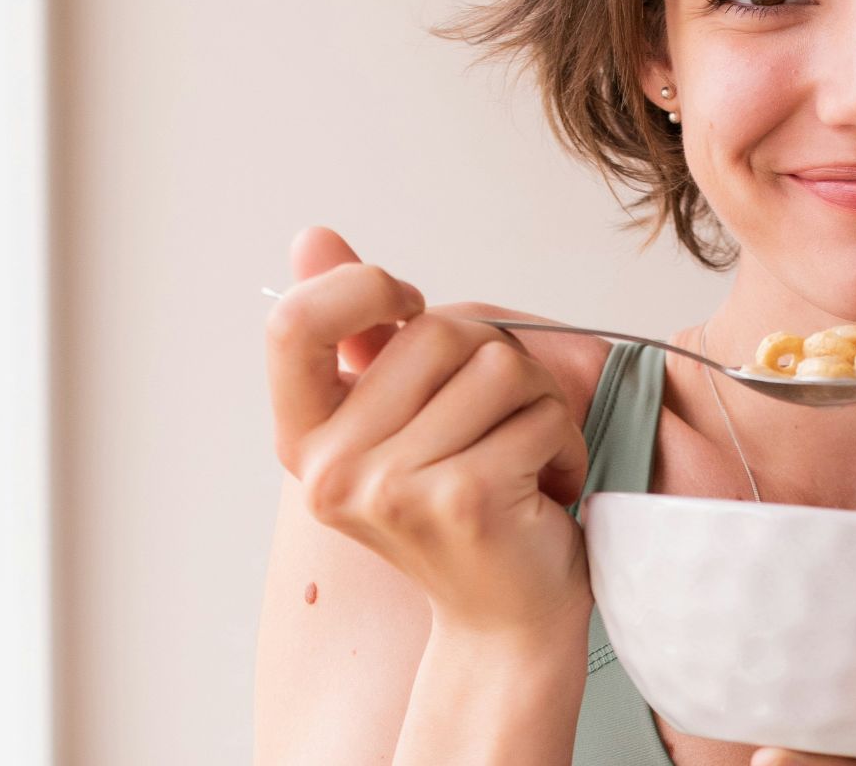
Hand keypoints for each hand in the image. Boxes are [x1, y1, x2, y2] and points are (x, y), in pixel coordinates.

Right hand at [264, 226, 591, 638]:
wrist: (506, 619)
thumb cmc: (464, 507)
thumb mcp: (402, 418)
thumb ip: (361, 334)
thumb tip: (313, 237)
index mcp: (308, 441)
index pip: (292, 325)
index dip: (358, 290)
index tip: (409, 308)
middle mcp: (333, 470)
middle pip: (437, 330)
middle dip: (497, 362)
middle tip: (500, 423)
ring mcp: (393, 488)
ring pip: (500, 366)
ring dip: (538, 406)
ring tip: (522, 457)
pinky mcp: (462, 498)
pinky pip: (540, 414)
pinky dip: (563, 443)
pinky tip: (544, 489)